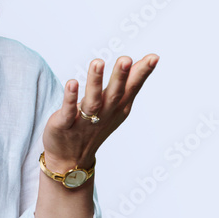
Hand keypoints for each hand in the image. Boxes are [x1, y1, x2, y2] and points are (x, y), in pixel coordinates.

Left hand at [41, 54, 158, 167]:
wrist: (70, 159)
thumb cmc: (94, 125)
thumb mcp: (114, 105)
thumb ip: (127, 82)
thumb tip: (145, 59)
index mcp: (117, 108)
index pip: (132, 88)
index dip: (142, 73)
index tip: (154, 57)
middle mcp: (104, 114)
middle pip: (114, 93)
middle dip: (120, 76)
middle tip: (126, 59)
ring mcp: (85, 121)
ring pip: (92, 100)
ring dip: (95, 81)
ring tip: (97, 62)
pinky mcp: (65, 125)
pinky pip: (68, 111)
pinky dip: (70, 98)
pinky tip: (72, 82)